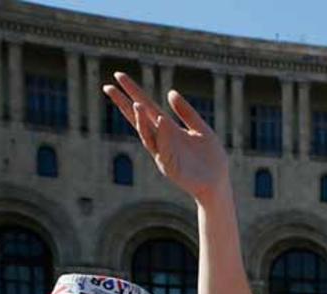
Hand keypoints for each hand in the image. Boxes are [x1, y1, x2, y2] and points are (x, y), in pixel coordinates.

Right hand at [105, 74, 228, 199]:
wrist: (218, 183)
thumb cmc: (210, 158)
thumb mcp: (200, 129)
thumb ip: (186, 112)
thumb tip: (170, 92)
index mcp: (168, 129)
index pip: (146, 106)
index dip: (133, 92)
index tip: (118, 76)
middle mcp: (161, 140)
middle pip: (138, 119)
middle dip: (123, 104)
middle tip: (108, 87)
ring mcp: (163, 154)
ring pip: (148, 135)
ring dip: (141, 120)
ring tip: (136, 104)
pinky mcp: (171, 167)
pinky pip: (164, 150)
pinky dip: (162, 136)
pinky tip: (162, 122)